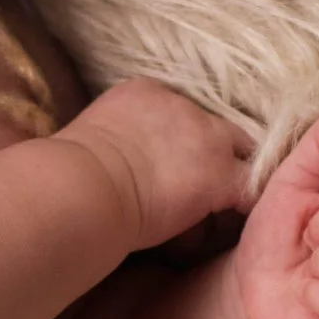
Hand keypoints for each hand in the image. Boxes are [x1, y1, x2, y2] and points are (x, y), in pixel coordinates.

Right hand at [63, 77, 252, 250]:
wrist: (81, 186)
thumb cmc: (69, 172)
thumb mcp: (91, 136)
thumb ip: (112, 138)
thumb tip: (106, 158)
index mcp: (146, 92)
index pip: (183, 112)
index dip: (184, 141)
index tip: (173, 166)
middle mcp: (184, 106)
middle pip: (219, 128)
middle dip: (216, 156)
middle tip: (204, 189)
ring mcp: (207, 138)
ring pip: (242, 157)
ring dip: (232, 183)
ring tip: (219, 214)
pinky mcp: (220, 176)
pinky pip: (250, 191)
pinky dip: (245, 207)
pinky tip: (234, 225)